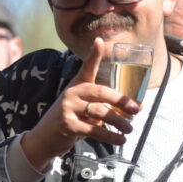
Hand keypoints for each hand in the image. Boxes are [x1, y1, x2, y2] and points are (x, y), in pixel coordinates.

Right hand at [21, 37, 140, 169]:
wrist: (45, 137)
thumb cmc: (70, 118)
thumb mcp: (82, 105)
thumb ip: (102, 103)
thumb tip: (131, 108)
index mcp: (78, 84)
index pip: (88, 67)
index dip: (94, 54)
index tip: (100, 41)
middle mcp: (72, 92)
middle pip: (102, 93)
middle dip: (122, 101)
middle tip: (136, 109)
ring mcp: (68, 108)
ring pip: (100, 112)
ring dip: (118, 122)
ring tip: (129, 130)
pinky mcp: (68, 124)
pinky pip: (94, 130)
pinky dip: (109, 136)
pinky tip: (120, 140)